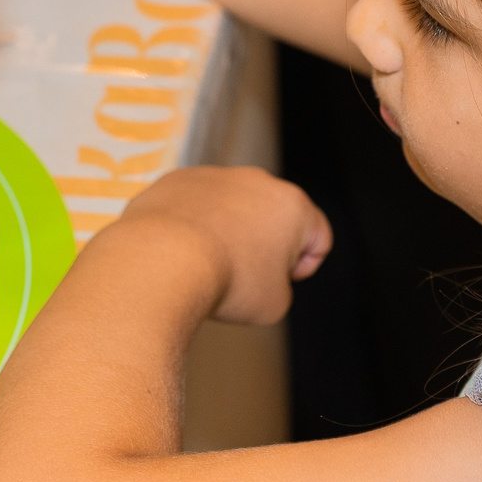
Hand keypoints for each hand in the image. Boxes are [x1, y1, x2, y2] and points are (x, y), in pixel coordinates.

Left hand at [107, 167, 331, 324]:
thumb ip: (281, 287)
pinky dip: (192, 225)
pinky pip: (194, 205)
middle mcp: (257, 181)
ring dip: (227, 232)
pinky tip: (180, 252)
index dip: (304, 266)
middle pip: (272, 216)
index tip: (280, 281)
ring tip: (207, 266)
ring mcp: (214, 176)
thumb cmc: (227, 281)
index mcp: (292, 205)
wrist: (164, 260)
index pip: (318, 237)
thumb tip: (260, 278)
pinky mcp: (177, 179)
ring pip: (230, 208)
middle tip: (245, 276)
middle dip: (264, 244)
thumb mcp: (275, 304)